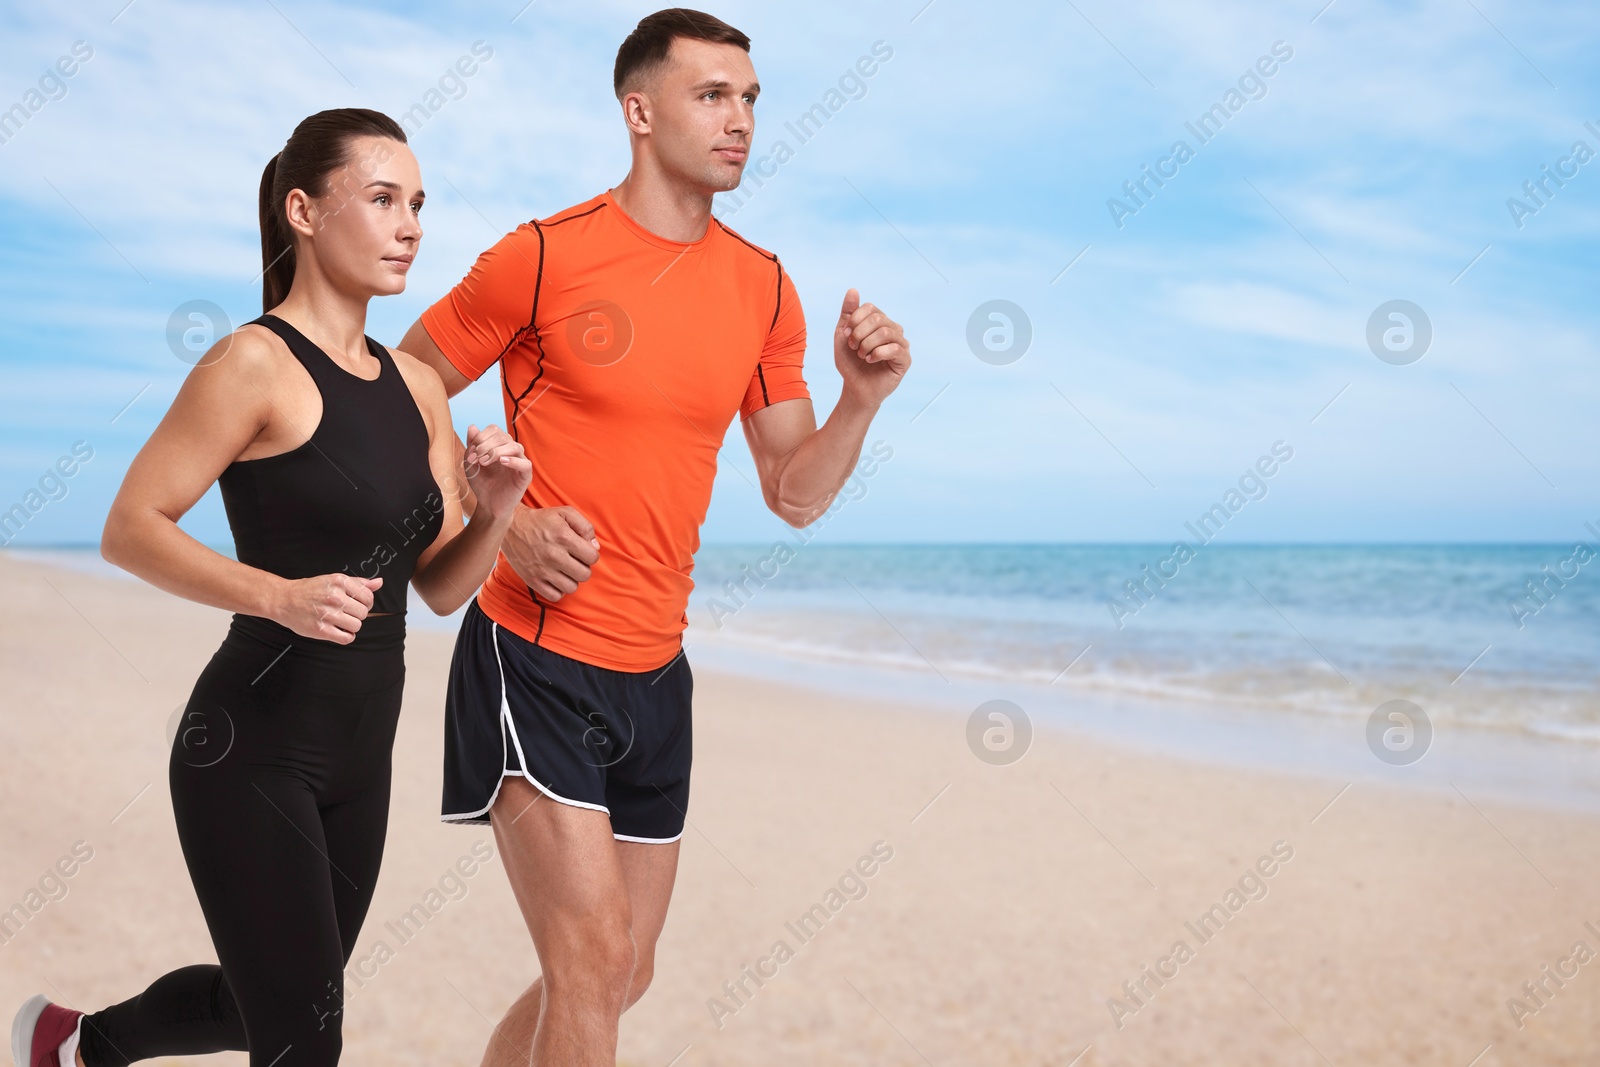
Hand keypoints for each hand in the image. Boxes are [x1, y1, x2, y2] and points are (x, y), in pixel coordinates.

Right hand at [272, 573, 382, 643]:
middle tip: (347, 613)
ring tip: (342, 621)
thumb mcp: (333, 580)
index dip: (367, 603)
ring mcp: (327, 614)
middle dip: (358, 614)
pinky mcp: (321, 630)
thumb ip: (358, 582)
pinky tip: (340, 630)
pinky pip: (346, 638)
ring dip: (352, 626)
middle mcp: (334, 597)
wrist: (284, 600)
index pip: (368, 597)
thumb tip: (378, 583)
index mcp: (339, 583)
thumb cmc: (309, 590)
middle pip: (364, 613)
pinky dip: (346, 636)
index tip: (358, 604)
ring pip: (357, 626)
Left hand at [462, 423, 531, 522]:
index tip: (471, 453)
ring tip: (485, 462)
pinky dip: (514, 461)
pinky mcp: (525, 475)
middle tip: (477, 459)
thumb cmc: (481, 484)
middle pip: (503, 436)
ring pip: (515, 447)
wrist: (488, 505)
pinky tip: (502, 462)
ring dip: (497, 451)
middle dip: (487, 445)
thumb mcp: (471, 464)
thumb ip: (472, 446)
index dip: (481, 437)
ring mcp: (520, 462)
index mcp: (499, 445)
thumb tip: (472, 427)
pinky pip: (525, 463)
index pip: (494, 429)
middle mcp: (511, 451)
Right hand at [501, 505, 599, 601]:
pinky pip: (555, 596)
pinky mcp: (532, 580)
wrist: (511, 527)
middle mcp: (554, 555)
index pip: (592, 557)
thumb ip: (585, 527)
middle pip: (584, 575)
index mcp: (564, 537)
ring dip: (571, 579)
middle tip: (573, 561)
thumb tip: (594, 547)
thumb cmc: (541, 520)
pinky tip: (554, 578)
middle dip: (582, 567)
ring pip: (571, 587)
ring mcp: (542, 570)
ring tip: (564, 569)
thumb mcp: (566, 513)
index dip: (590, 554)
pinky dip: (558, 590)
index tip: (581, 551)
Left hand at [833, 288, 909, 407]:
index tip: (846, 335)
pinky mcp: (905, 360)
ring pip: (886, 332)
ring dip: (867, 344)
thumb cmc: (850, 362)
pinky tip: (870, 360)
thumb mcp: (843, 335)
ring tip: (862, 355)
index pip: (870, 308)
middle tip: (853, 347)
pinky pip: (895, 348)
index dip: (855, 320)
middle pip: (878, 319)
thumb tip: (853, 290)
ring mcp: (901, 344)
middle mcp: (893, 329)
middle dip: (860, 333)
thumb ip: (848, 313)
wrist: (855, 387)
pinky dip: (877, 353)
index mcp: (880, 322)